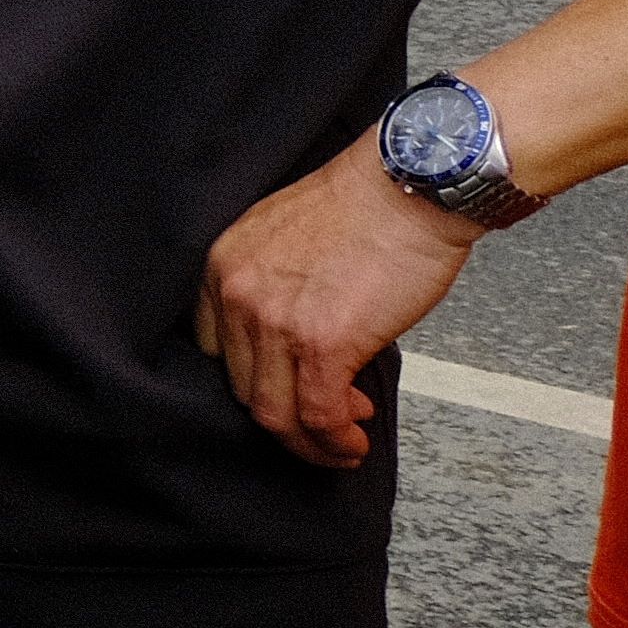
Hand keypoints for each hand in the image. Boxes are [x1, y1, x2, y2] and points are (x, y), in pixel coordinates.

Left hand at [194, 140, 478, 469]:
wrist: (411, 184)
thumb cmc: (366, 203)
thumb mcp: (286, 238)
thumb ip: (273, 288)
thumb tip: (295, 345)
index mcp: (222, 266)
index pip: (216, 350)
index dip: (254, 380)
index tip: (285, 391)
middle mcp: (237, 295)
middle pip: (243, 387)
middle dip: (284, 417)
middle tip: (322, 423)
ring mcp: (275, 322)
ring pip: (275, 413)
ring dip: (310, 441)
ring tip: (341, 442)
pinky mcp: (322, 343)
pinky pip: (318, 414)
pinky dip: (335, 440)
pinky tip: (354, 440)